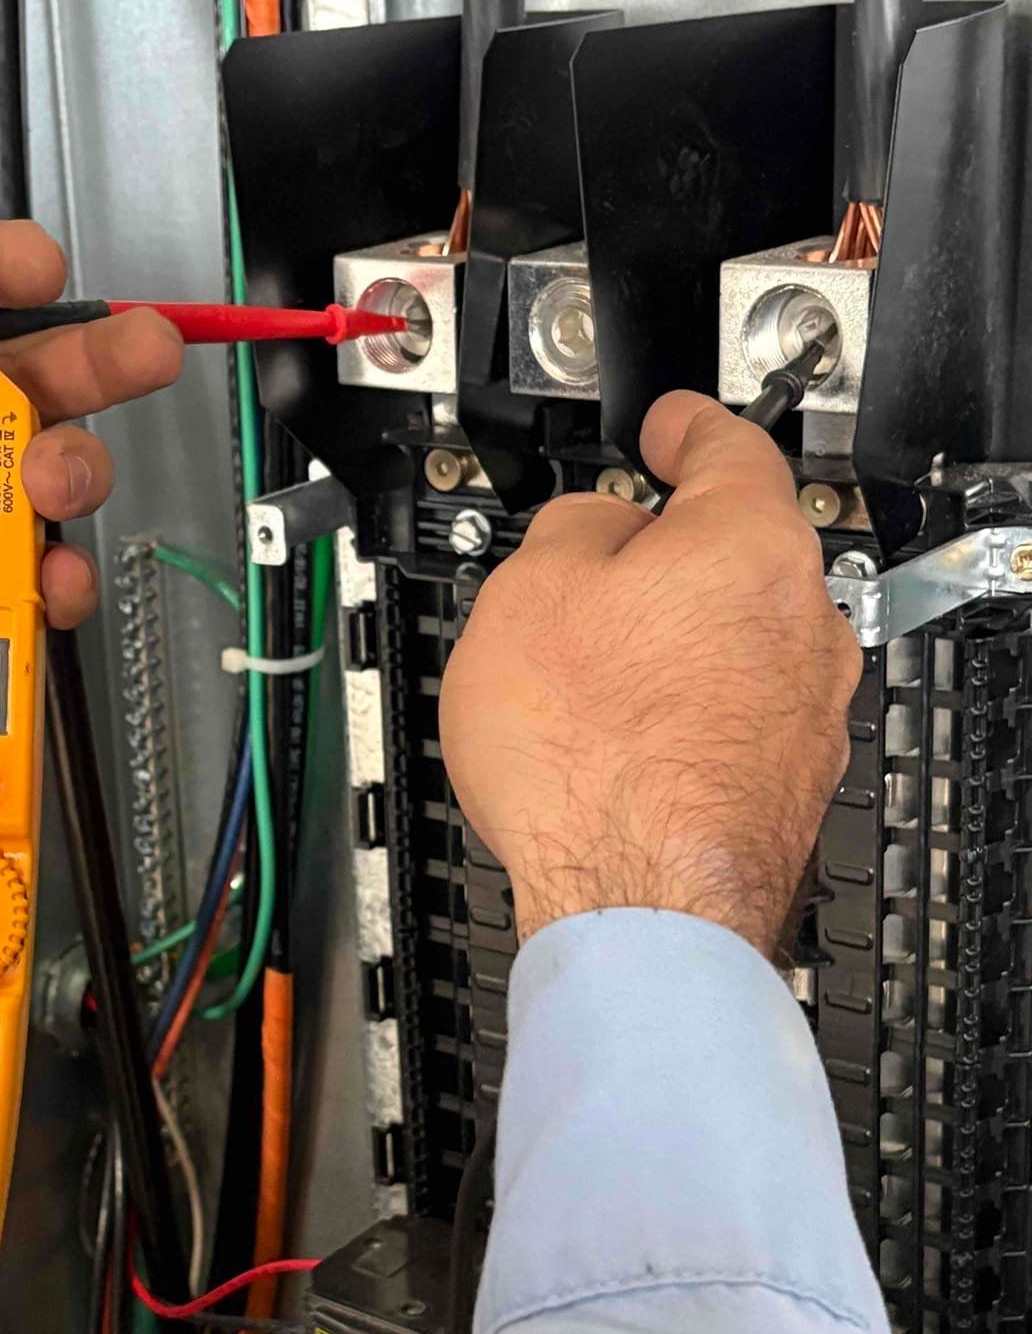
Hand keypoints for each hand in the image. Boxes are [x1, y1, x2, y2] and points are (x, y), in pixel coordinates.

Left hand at [0, 222, 182, 759]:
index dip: (8, 281)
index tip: (49, 272)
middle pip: (22, 395)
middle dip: (91, 366)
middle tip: (147, 351)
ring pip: (37, 489)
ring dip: (66, 473)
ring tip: (52, 483)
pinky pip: (29, 585)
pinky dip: (54, 578)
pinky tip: (46, 571)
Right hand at [439, 391, 861, 957]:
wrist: (637, 907)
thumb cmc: (588, 759)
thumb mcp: (528, 595)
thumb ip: (573, 530)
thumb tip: (596, 526)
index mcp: (749, 546)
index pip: (730, 449)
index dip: (686, 427)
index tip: (669, 425)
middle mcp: (802, 623)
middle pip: (734, 553)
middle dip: (667, 554)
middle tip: (597, 563)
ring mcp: (805, 712)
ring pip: (734, 641)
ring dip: (672, 642)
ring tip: (587, 677)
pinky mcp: (788, 785)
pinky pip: (730, 715)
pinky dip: (681, 712)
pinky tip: (619, 744)